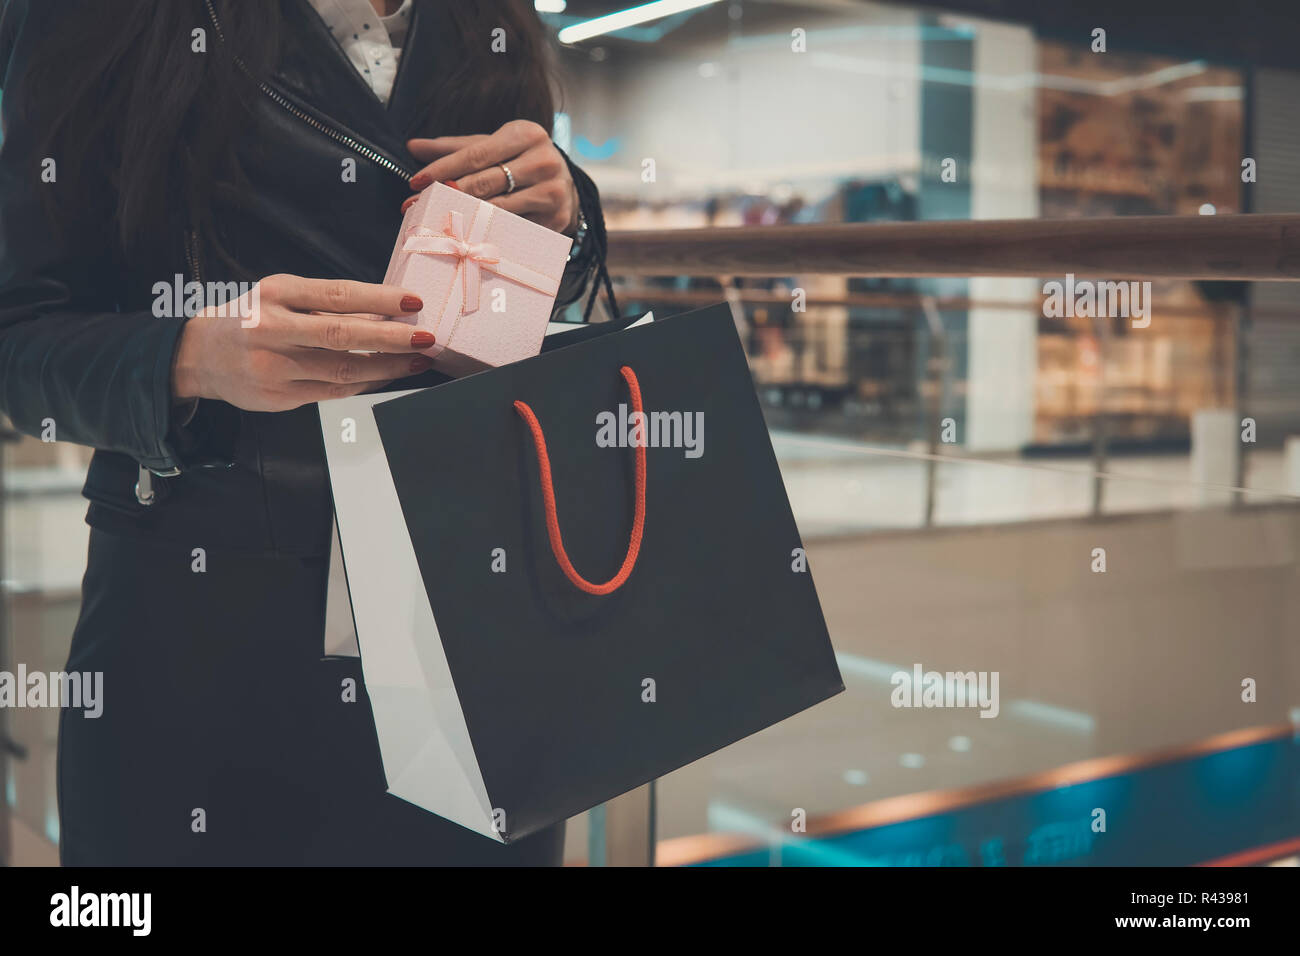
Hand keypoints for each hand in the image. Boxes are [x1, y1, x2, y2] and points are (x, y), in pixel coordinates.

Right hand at [172, 275, 436, 410]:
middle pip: (342, 335)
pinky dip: (365, 384)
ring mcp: (275, 367)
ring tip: (415, 360)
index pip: (336, 295)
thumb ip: (327, 303)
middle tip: (425, 338)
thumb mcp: (281, 297)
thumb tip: (385, 309)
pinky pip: (333, 392)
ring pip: (342, 370)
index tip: (412, 302)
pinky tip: (386, 376)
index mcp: (275, 294)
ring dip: (386, 367)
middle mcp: (272, 329)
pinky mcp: (279, 397)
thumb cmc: (250, 320)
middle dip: (390, 338)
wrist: (198, 355)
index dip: (378, 299)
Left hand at [405, 119, 578, 234]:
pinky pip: (513, 230)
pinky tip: (467, 236)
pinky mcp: (555, 220)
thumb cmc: (521, 162)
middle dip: (448, 195)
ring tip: (437, 221)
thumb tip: (413, 146)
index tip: (416, 182)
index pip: (476, 154)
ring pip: (498, 209)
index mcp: (527, 134)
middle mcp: (544, 161)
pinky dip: (487, 233)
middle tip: (417, 207)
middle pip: (485, 183)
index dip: (444, 169)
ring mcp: (552, 192)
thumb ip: (456, 148)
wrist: (566, 185)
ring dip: (464, 217)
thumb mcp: (494, 147)